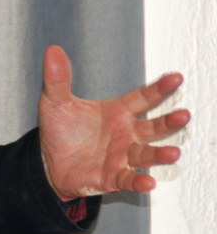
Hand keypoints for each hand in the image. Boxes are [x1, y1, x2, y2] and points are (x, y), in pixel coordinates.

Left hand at [38, 45, 189, 198]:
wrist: (49, 161)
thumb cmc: (61, 130)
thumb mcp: (55, 102)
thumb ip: (57, 78)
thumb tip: (53, 51)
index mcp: (117, 112)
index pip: (142, 98)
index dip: (159, 88)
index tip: (176, 78)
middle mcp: (126, 134)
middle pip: (153, 127)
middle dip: (169, 122)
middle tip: (183, 115)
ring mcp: (122, 156)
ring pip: (146, 154)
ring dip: (160, 154)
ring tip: (173, 152)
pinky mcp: (112, 176)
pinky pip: (128, 179)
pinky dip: (138, 181)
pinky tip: (148, 182)